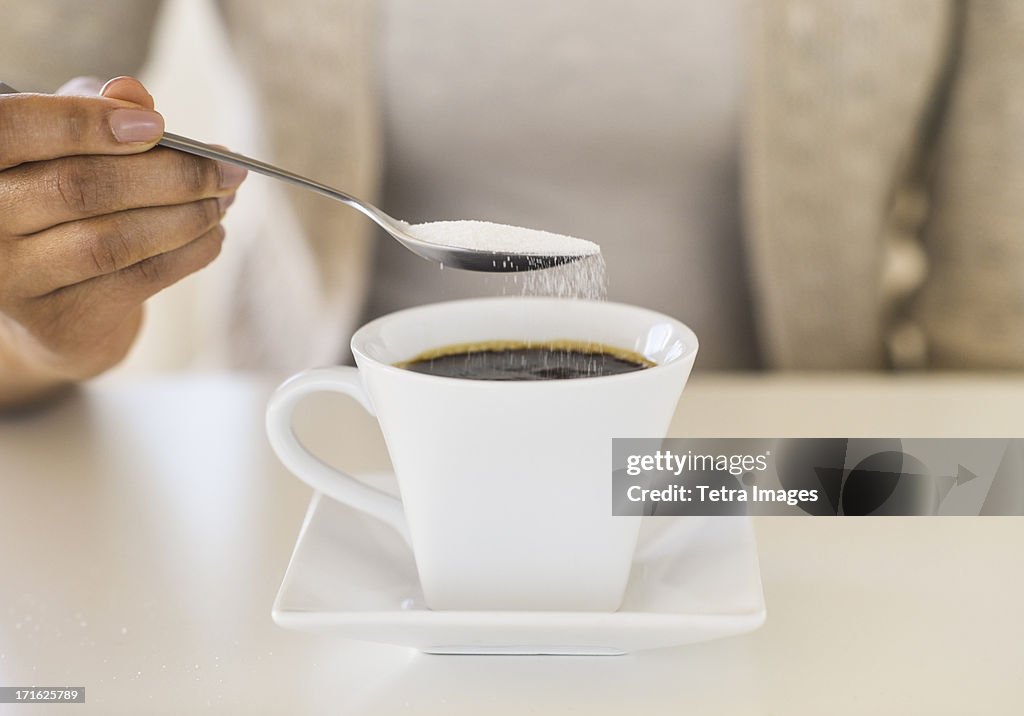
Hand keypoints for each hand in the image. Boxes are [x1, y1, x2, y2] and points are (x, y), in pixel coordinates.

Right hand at [0, 76, 245, 407]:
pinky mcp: (59, 325)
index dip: (85, 123)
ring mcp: (16, 281)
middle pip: (80, 188)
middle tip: (226, 167)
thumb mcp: (69, 143)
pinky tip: (214, 234)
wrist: (53, 303)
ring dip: (187, 216)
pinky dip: (190, 253)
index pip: (13, 129)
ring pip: (114, 240)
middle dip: (170, 174)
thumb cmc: (62, 198)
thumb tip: (133, 95)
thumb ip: (94, 109)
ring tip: (224, 199)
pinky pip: (139, 279)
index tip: (158, 126)